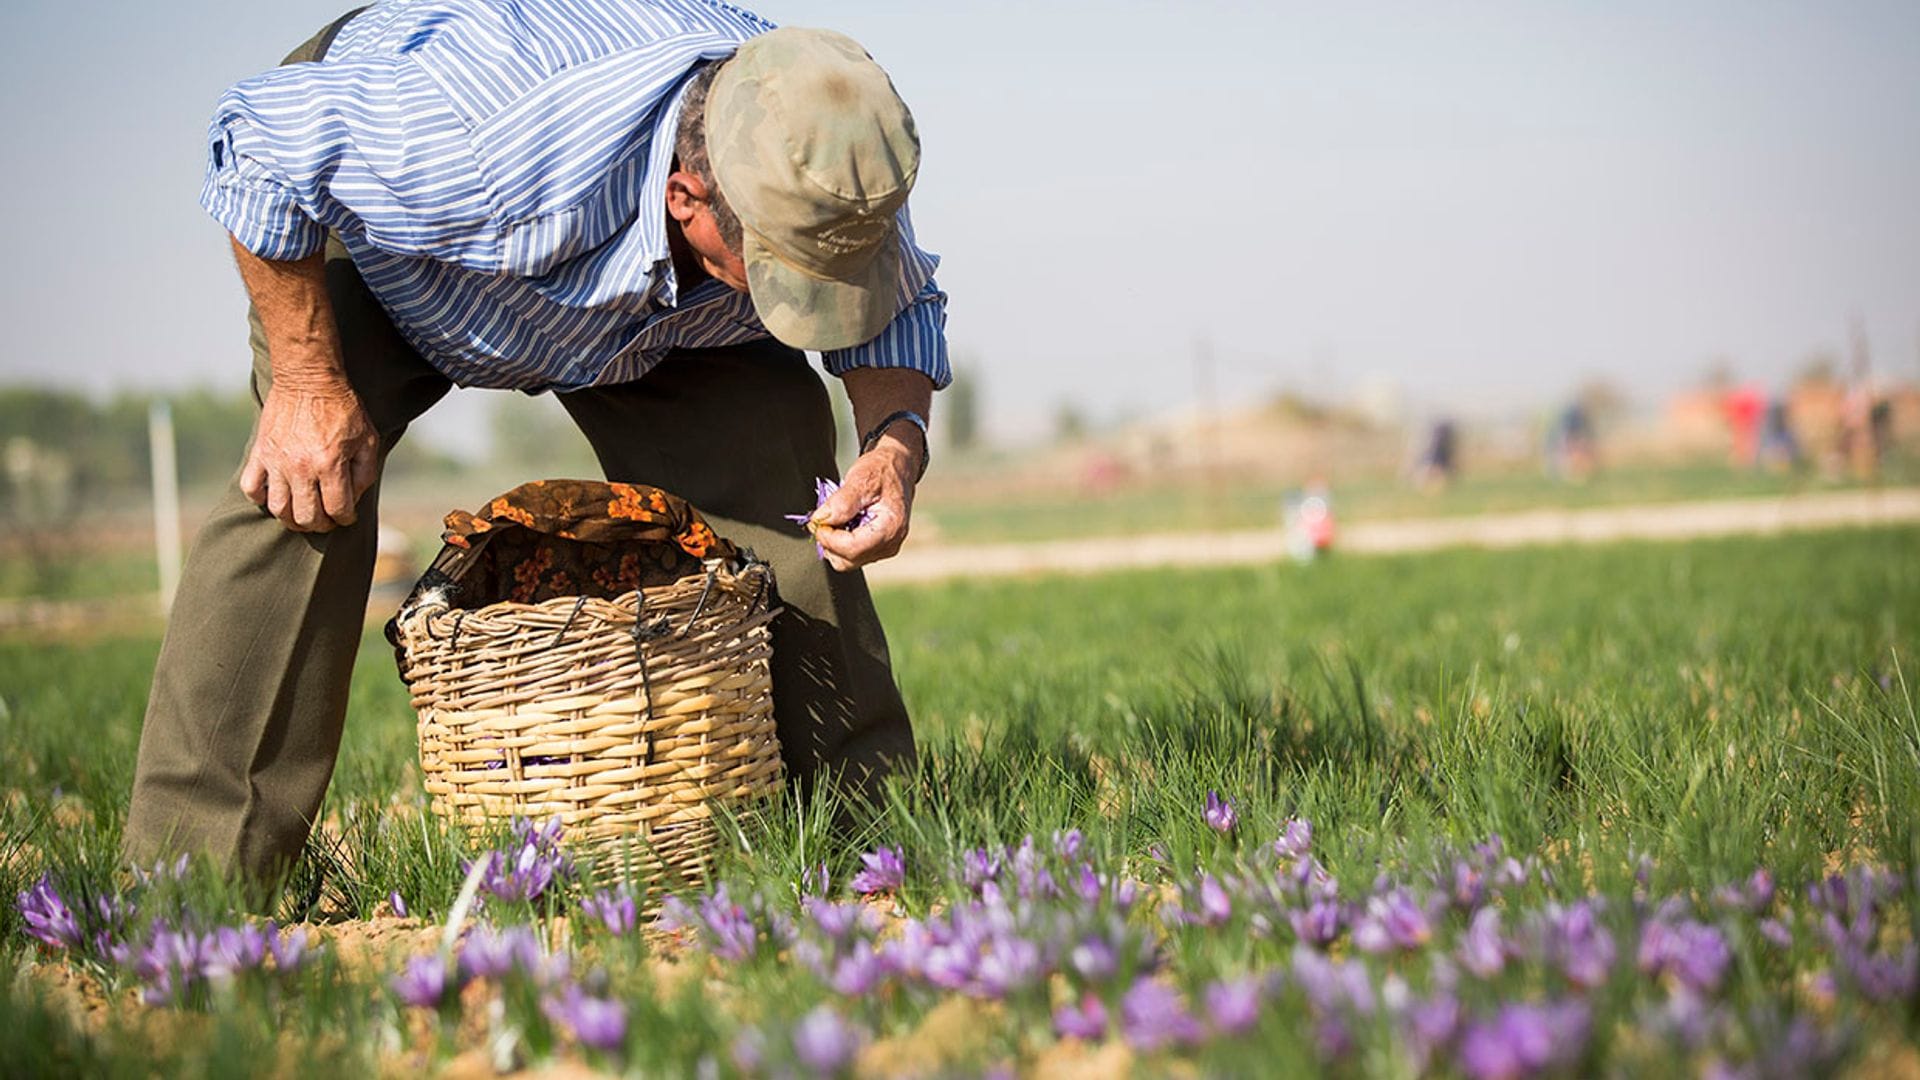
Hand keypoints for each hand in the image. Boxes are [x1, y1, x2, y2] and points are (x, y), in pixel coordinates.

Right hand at [240, 380, 378, 531]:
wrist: (309, 380)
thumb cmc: (343, 410)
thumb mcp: (368, 440)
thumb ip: (364, 474)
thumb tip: (352, 500)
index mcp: (330, 464)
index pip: (338, 510)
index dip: (346, 519)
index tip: (347, 516)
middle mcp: (301, 467)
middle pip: (307, 517)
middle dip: (321, 524)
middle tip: (326, 518)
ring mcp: (276, 462)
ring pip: (278, 509)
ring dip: (292, 519)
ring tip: (303, 513)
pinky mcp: (260, 453)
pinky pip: (251, 488)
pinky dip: (262, 498)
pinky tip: (276, 494)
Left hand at [811, 434, 919, 570]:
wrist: (897, 469)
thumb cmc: (882, 471)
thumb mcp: (861, 478)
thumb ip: (841, 501)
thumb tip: (822, 520)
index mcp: (891, 526)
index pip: (852, 547)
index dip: (828, 537)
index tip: (817, 521)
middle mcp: (891, 543)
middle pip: (847, 559)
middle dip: (829, 541)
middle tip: (822, 517)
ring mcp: (885, 548)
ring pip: (847, 561)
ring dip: (833, 542)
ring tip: (835, 517)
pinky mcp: (878, 548)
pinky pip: (852, 555)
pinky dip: (840, 542)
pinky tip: (843, 522)